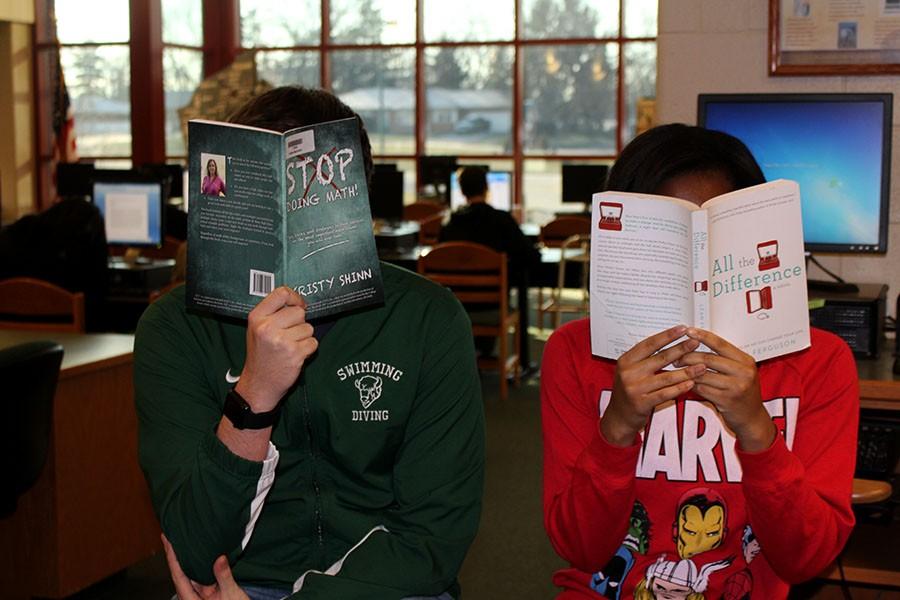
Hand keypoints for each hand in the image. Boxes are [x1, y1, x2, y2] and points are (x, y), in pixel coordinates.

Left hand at [162, 535, 248, 599]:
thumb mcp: (231, 594)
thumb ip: (224, 577)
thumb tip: (219, 558)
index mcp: (191, 599)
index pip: (178, 574)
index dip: (172, 556)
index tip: (167, 541)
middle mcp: (191, 596)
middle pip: (179, 572)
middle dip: (174, 555)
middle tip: (169, 535)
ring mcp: (197, 595)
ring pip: (188, 574)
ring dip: (184, 558)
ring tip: (179, 541)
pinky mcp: (205, 593)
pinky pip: (197, 576)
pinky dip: (195, 563)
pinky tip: (195, 554)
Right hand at [236, 286, 317, 411]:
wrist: (259, 384)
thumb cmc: (261, 355)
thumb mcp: (257, 328)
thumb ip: (273, 313)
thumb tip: (299, 302)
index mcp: (257, 317)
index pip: (281, 293)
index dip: (295, 298)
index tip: (298, 305)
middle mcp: (267, 327)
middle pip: (299, 312)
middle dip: (299, 323)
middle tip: (288, 336)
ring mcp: (281, 341)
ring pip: (308, 328)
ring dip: (303, 337)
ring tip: (289, 347)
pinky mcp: (294, 354)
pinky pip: (313, 342)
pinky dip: (308, 349)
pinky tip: (295, 355)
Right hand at [602, 325, 706, 446]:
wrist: (618, 416)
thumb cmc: (628, 390)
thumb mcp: (630, 371)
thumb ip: (645, 358)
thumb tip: (669, 341)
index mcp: (626, 360)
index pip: (649, 344)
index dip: (667, 336)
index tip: (682, 329)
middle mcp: (628, 373)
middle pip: (660, 358)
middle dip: (681, 349)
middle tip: (696, 342)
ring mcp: (634, 388)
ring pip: (666, 377)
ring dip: (686, 371)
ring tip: (702, 366)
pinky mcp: (642, 403)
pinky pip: (665, 393)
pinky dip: (680, 388)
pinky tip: (691, 383)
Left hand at [677, 328, 775, 451]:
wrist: (752, 418)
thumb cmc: (741, 391)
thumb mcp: (739, 371)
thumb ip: (724, 358)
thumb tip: (698, 341)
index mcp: (745, 360)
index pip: (721, 344)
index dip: (703, 336)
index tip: (688, 330)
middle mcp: (743, 372)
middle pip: (708, 359)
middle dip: (688, 356)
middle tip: (675, 356)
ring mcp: (736, 387)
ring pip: (703, 374)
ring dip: (686, 371)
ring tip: (675, 368)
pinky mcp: (727, 400)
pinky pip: (702, 389)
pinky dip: (690, 385)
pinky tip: (682, 382)